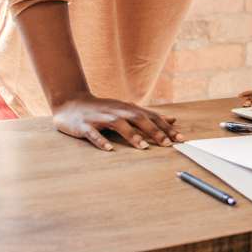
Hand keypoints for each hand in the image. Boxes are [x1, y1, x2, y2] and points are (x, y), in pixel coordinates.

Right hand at [53, 93, 184, 150]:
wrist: (71, 102)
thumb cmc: (103, 109)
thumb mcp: (127, 110)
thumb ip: (149, 116)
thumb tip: (172, 120)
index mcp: (128, 109)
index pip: (151, 117)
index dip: (166, 127)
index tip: (180, 138)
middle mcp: (117, 111)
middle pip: (139, 119)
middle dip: (154, 131)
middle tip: (168, 143)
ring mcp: (100, 118)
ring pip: (118, 125)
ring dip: (131, 135)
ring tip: (143, 146)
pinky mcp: (84, 126)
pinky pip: (93, 134)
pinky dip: (101, 141)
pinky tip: (109, 149)